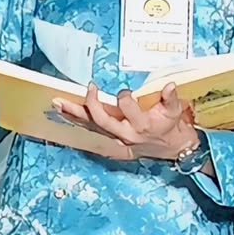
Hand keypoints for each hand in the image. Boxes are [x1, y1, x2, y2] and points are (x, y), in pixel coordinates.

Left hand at [54, 82, 199, 160]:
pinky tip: (62, 110)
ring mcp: (116, 136)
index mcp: (142, 125)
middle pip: (103, 121)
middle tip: (90, 88)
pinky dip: (76, 118)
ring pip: (91, 125)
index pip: (128, 110)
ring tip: (58, 102)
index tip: (123, 92)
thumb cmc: (171, 126)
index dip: (124, 99)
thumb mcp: (175, 111)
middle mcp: (126, 133)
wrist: (171, 148)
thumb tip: (169, 85)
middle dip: (93, 105)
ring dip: (74, 114)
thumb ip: (171, 98)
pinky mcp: (110, 135)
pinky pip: (89, 127)